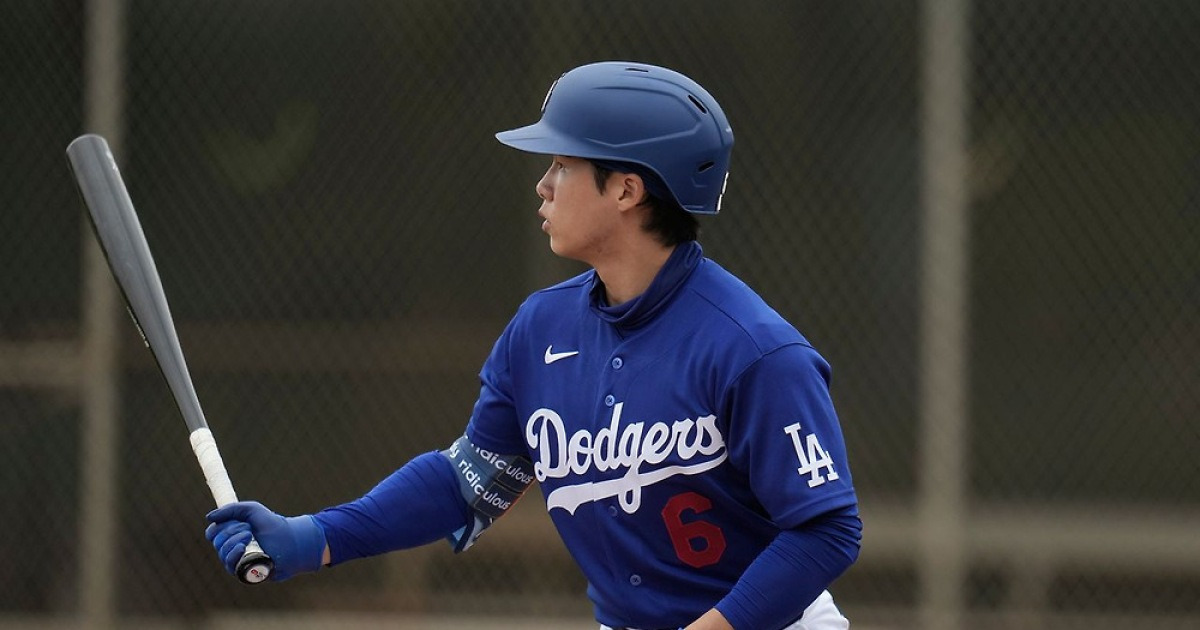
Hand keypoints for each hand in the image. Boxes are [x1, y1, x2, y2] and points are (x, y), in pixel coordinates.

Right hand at [205, 501, 325, 580]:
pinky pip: (230, 565)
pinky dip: (233, 554)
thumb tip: (208, 517)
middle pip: (217, 541)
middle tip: (249, 528)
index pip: (212, 533)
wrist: (292, 541)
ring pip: (222, 552)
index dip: (217, 527)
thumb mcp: (252, 510)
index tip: (232, 521)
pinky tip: (242, 547)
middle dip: (231, 531)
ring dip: (234, 540)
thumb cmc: (273, 525)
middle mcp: (233, 549)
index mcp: (233, 534)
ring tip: (250, 536)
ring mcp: (238, 561)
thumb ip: (230, 510)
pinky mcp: (244, 573)